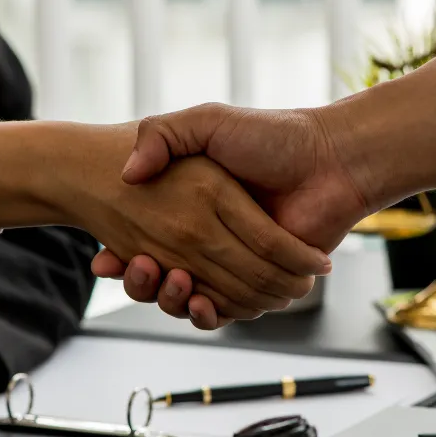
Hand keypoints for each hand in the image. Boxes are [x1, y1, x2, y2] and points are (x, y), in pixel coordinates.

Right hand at [0, 121, 331, 320]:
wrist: (332, 160)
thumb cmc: (272, 136)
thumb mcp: (209, 122)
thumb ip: (164, 135)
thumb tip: (128, 173)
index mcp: (191, 209)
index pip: (142, 242)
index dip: (119, 258)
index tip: (103, 261)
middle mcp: (208, 240)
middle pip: (159, 278)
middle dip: (141, 282)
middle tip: (138, 266)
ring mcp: (234, 264)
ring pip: (188, 300)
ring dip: (172, 300)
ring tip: (172, 281)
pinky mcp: (260, 285)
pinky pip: (227, 311)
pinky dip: (211, 314)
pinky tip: (200, 301)